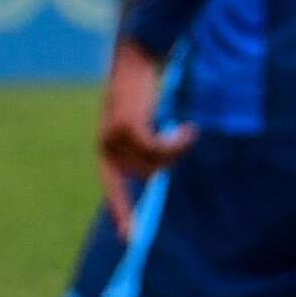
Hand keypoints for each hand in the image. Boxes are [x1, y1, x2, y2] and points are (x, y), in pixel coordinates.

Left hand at [97, 37, 195, 238]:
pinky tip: (188, 131)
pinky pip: (157, 150)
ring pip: (154, 165)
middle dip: (169, 163)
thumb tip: (157, 171)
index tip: (129, 238)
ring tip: (184, 131)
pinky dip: (176, 143)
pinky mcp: (128, 125)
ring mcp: (114, 136)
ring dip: (175, 151)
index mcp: (108, 148)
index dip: (122, 210)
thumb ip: (144, 146)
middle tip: (183, 139)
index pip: (113, 186)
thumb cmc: (145, 91)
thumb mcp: (143, 122)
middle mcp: (106, 145)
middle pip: (145, 176)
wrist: (137, 58)